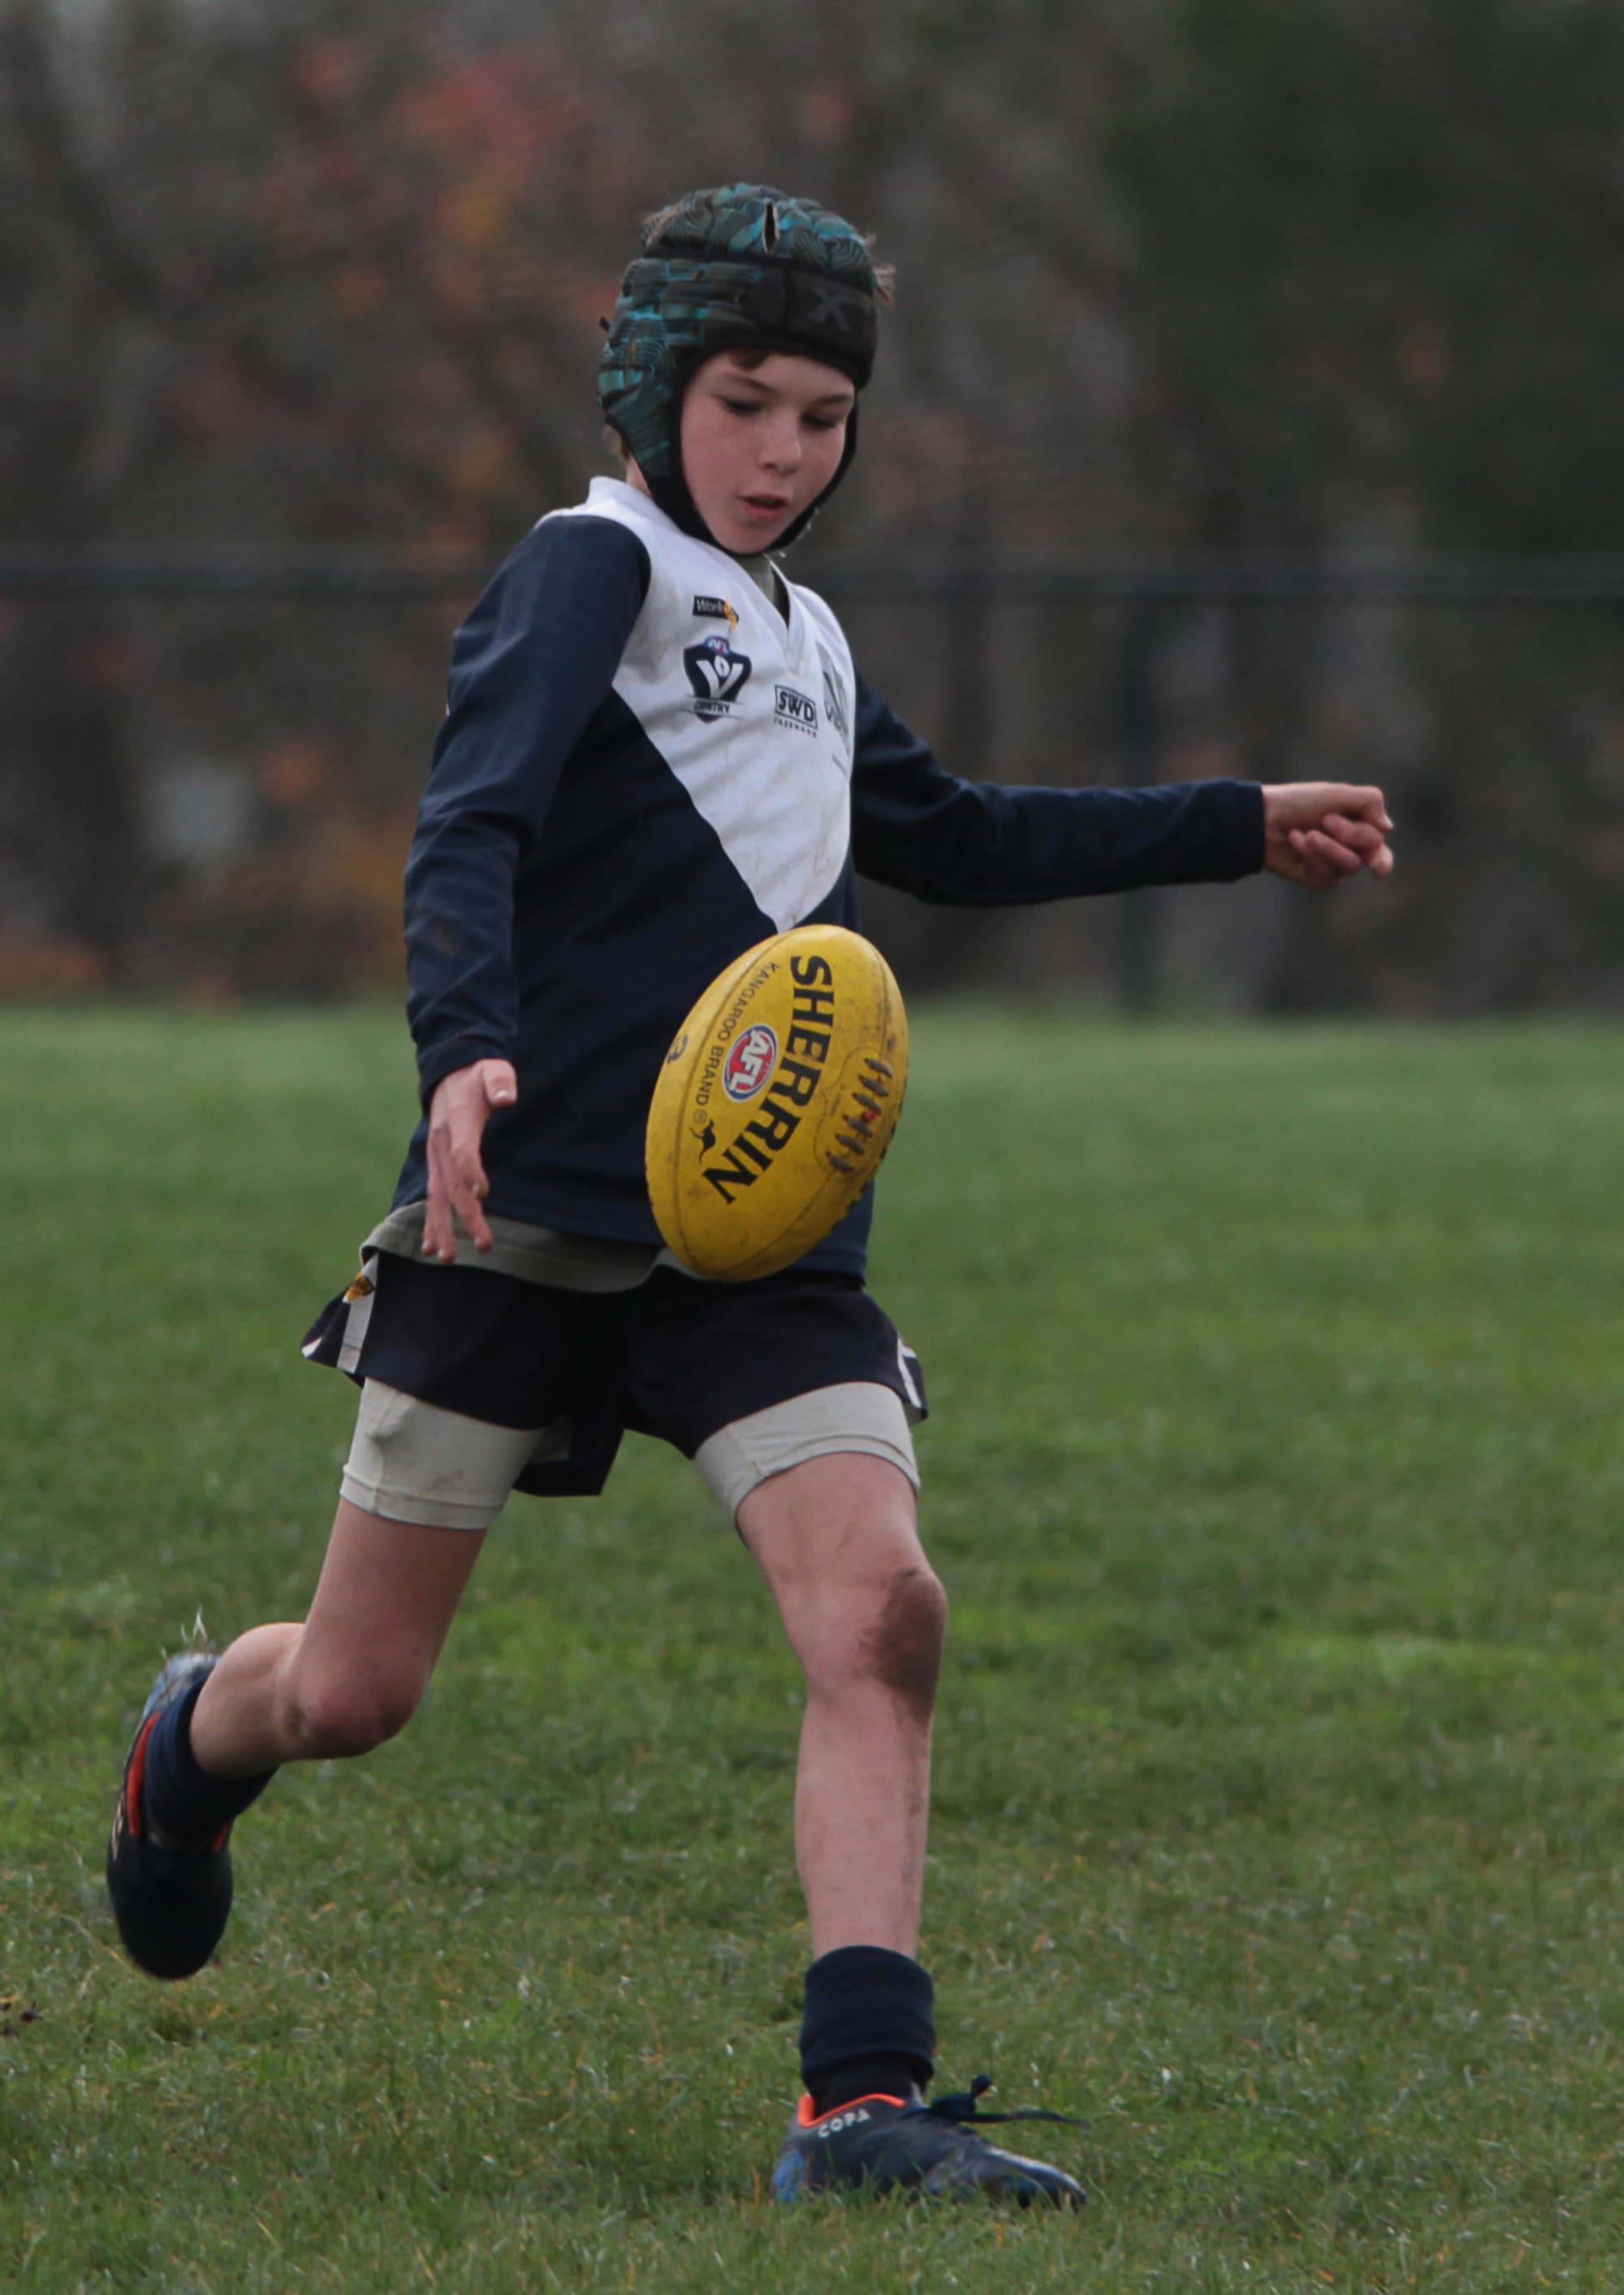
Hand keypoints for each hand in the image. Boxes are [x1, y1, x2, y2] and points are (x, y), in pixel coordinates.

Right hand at [423, 1058, 516, 1261]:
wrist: (449, 1075)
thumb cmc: (478, 1077)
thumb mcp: (493, 1069)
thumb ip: (500, 1081)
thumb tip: (507, 1097)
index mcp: (458, 1121)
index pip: (462, 1149)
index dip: (471, 1171)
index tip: (483, 1194)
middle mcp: (441, 1144)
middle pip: (453, 1185)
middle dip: (467, 1216)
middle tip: (485, 1244)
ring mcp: (435, 1158)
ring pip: (438, 1198)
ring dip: (442, 1229)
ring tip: (447, 1257)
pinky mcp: (436, 1167)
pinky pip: (432, 1198)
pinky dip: (431, 1223)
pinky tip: (431, 1247)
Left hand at [1262, 783, 1394, 889]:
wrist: (1264, 818)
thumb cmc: (1300, 802)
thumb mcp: (1338, 794)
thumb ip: (1369, 802)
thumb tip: (1388, 828)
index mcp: (1361, 826)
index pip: (1381, 844)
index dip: (1383, 854)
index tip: (1376, 859)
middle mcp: (1353, 847)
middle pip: (1374, 854)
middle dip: (1351, 835)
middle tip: (1327, 821)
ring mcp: (1336, 864)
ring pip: (1350, 865)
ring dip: (1327, 846)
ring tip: (1307, 832)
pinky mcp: (1320, 877)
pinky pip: (1329, 875)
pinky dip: (1311, 855)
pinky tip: (1295, 840)